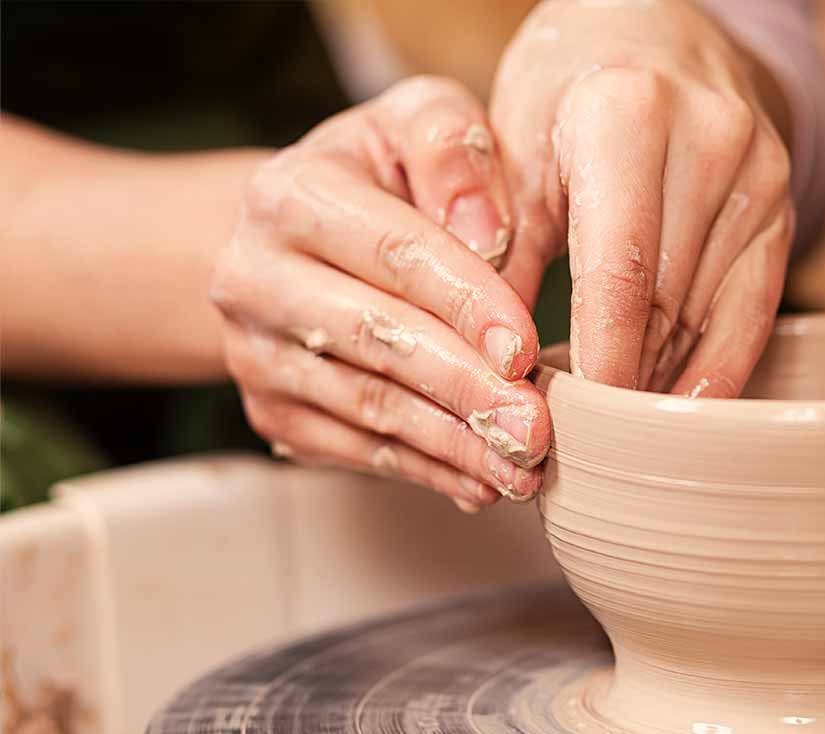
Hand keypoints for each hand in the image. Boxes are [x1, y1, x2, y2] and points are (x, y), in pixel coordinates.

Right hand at [212, 77, 550, 512]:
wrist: (293, 237)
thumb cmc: (379, 177)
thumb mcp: (415, 124)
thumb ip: (454, 148)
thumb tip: (489, 234)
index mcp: (290, 193)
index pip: (392, 252)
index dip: (465, 304)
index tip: (523, 349)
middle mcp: (253, 276)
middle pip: (374, 340)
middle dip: (463, 389)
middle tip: (535, 429)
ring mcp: (255, 352)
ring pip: (365, 407)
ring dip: (450, 444)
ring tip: (521, 468)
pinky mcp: (270, 411)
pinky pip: (353, 451)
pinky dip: (423, 471)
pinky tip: (480, 482)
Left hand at [491, 0, 794, 395]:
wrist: (656, 31)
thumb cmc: (568, 86)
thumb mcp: (513, 141)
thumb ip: (506, 242)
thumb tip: (498, 350)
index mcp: (628, 114)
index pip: (619, 274)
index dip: (601, 361)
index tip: (572, 425)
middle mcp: (710, 139)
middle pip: (667, 304)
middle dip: (622, 380)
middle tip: (579, 441)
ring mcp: (758, 174)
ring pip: (709, 315)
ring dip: (662, 380)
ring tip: (618, 430)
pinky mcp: (782, 205)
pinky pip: (754, 310)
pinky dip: (716, 364)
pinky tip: (682, 406)